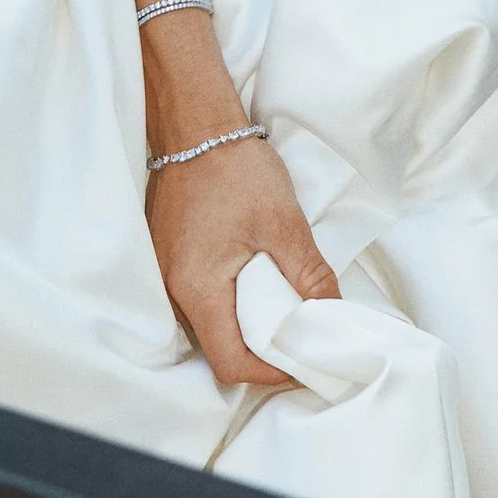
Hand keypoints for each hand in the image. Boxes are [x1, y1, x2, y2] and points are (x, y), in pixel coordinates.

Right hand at [145, 130, 335, 389]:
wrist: (196, 126)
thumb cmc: (237, 170)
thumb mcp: (285, 225)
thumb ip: (309, 276)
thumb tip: (331, 315)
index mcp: (199, 288)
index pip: (230, 361)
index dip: (270, 372)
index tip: (304, 359)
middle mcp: (174, 289)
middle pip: (218, 348)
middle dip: (263, 353)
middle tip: (302, 339)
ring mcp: (166, 273)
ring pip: (210, 325)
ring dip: (248, 327)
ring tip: (286, 312)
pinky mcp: (169, 257)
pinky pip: (201, 299)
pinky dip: (232, 304)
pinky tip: (259, 286)